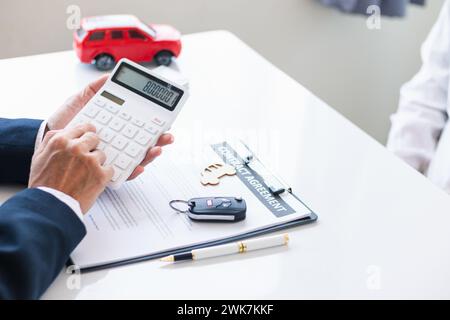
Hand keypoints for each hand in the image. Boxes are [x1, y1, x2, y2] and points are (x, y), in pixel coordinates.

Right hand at [29, 123, 112, 212]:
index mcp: (60, 141)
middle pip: (94, 138)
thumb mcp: (39, 156)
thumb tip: (65, 131)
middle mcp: (76, 148)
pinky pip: (110, 169)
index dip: (86, 133)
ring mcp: (90, 161)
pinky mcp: (101, 174)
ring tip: (84, 175)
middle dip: (92, 147)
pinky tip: (93, 182)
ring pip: (102, 155)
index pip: (82, 128)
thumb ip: (52, 140)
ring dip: (96, 163)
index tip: (89, 136)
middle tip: (86, 158)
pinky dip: (104, 175)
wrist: (52, 206)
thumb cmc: (44, 184)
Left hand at [46, 75, 173, 179]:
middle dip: (161, 139)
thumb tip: (111, 75)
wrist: (49, 137)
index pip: (142, 124)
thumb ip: (97, 88)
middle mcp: (120, 141)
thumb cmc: (66, 121)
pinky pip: (124, 172)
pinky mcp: (106, 169)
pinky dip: (134, 170)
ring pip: (140, 157)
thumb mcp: (82, 100)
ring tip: (156, 148)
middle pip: (146, 141)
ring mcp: (115, 155)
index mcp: (118, 125)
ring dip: (152, 154)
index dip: (155, 122)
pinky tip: (138, 165)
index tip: (165, 118)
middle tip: (167, 135)